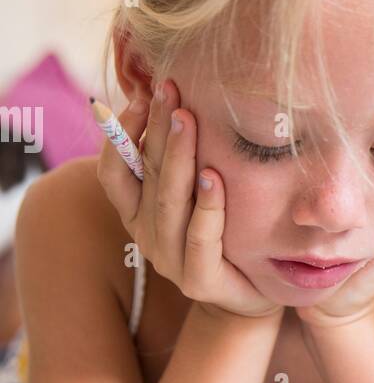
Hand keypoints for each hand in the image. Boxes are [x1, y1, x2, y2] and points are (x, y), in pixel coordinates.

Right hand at [96, 78, 282, 321]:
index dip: (119, 133)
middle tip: (170, 89)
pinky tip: (214, 178)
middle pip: (146, 175)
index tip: (140, 94)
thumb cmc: (223, 231)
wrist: (251, 292)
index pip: (113, 170)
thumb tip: (173, 96)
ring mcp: (170, 260)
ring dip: (178, 158)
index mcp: (136, 212)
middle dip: (156, 128)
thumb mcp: (194, 191)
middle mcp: (146, 234)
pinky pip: (200, 237)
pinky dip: (207, 206)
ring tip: (187, 121)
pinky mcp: (199, 280)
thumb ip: (177, 157)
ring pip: (169, 202)